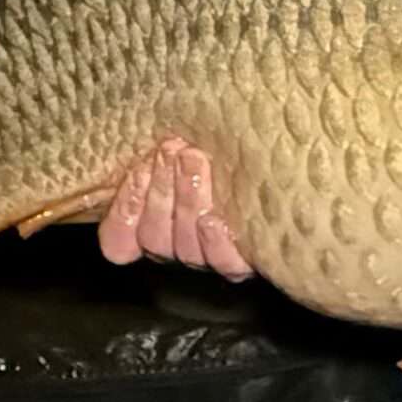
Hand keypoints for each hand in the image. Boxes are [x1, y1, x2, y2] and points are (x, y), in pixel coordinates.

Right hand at [97, 137, 253, 280]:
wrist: (282, 157)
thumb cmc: (222, 143)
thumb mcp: (183, 142)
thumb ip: (156, 150)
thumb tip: (146, 139)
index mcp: (153, 222)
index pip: (119, 237)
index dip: (125, 209)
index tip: (139, 170)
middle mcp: (177, 245)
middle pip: (154, 236)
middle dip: (161, 188)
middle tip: (172, 150)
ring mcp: (208, 256)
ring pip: (186, 246)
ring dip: (187, 199)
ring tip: (195, 159)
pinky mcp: (244, 260)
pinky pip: (224, 262)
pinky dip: (215, 241)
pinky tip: (213, 220)